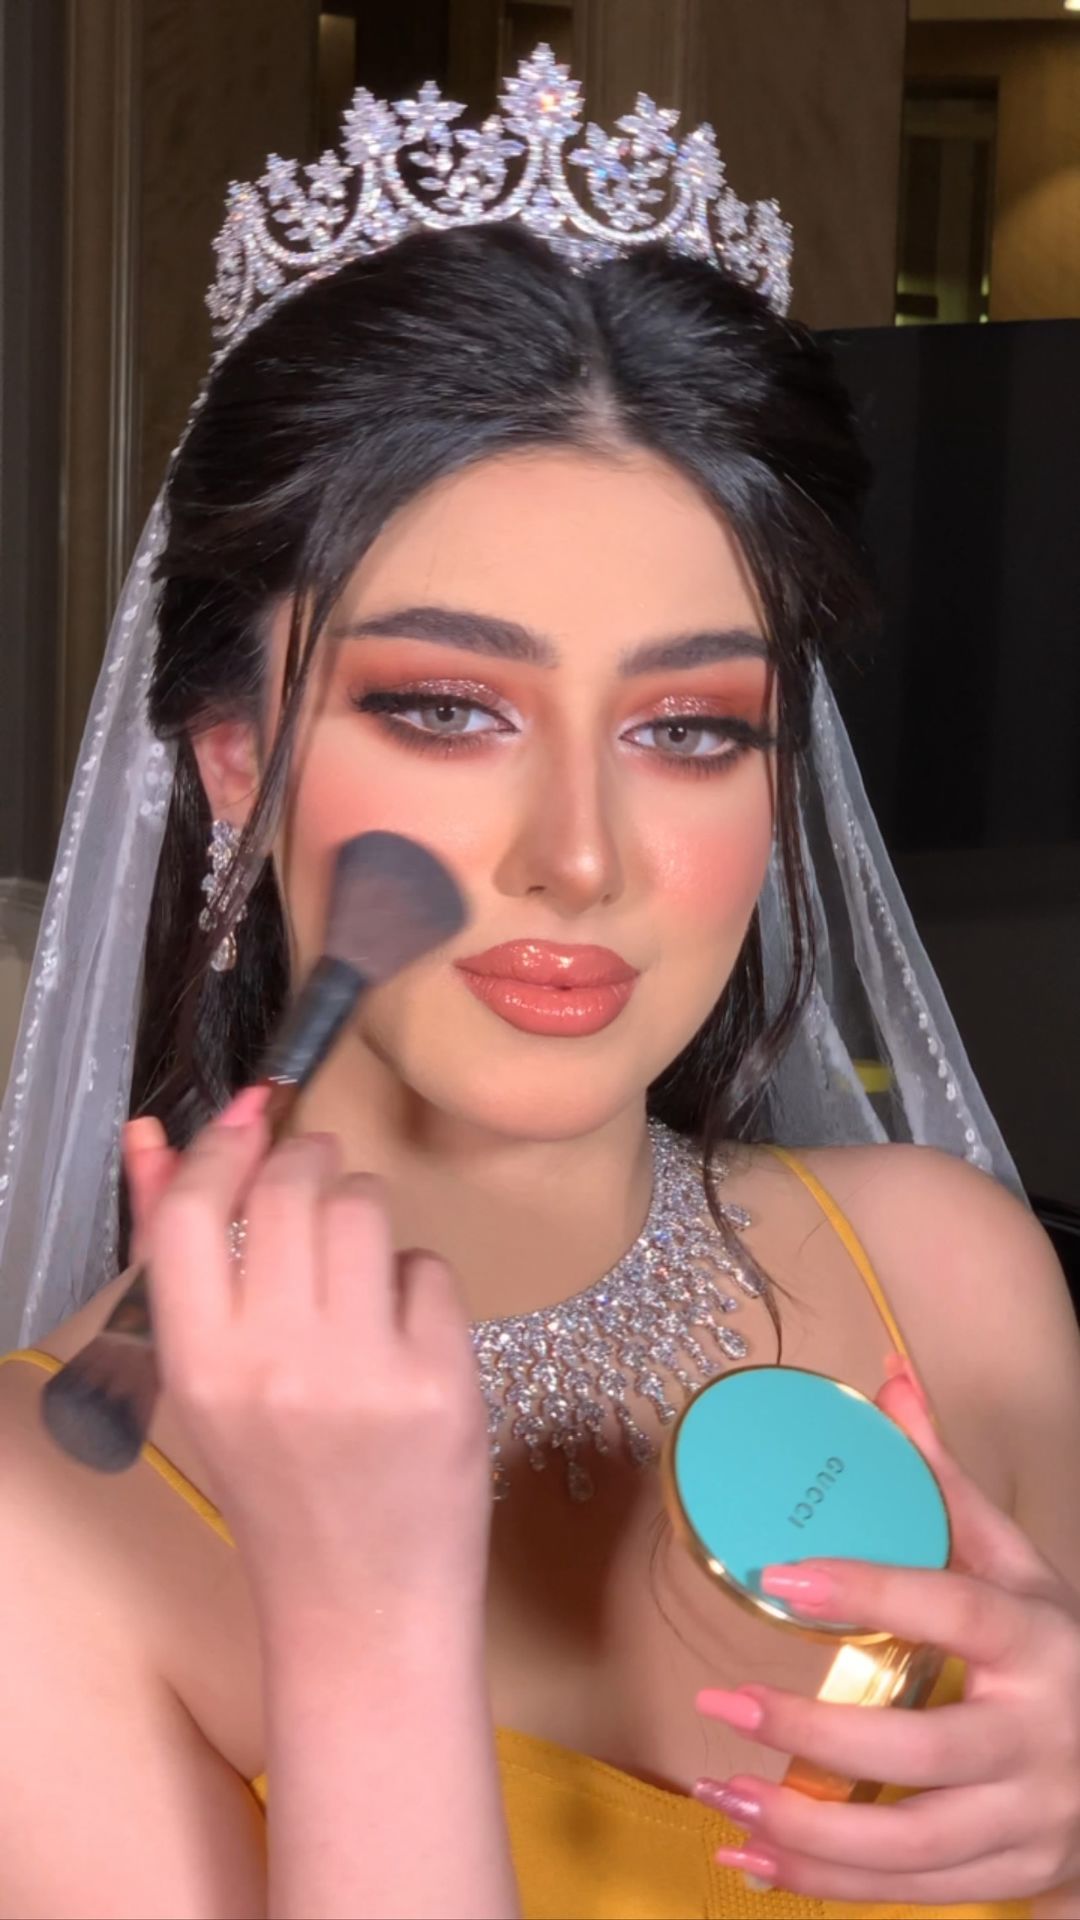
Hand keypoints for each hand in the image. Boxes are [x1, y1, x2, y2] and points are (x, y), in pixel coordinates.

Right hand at [129, 1091, 492, 1635]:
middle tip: (318, 1175)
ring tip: (360, 1270)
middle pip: (290, 1188)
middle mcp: (274, 1363)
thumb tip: (149, 1133)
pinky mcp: (441, 1381)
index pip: (188, 1213)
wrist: (362, 1607)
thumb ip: (177, 1258)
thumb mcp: (208, 1380)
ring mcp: (363, 1371)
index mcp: (199, 1367)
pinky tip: (404, 1337)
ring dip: (366, 1215)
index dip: (219, 1146)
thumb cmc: (276, 1485)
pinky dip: (417, 1286)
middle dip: (309, 1162)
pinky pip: (429, 1268)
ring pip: (366, 1209)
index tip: (251, 1115)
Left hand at [693, 1362, 1079, 1907]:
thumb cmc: (1056, 1650)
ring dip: (803, 1828)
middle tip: (721, 1700)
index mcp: (1039, 1640)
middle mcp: (1041, 1737)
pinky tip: (748, 1855)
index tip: (780, 1575)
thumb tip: (890, 1381)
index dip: (871, 1590)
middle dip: (812, 1733)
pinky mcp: (1011, 1874)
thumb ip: (948, 1485)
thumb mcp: (1019, 1566)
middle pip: (923, 1749)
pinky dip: (823, 1884)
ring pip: (909, 1843)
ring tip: (717, 1791)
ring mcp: (1030, 1819)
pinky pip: (907, 1891)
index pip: (956, 1608)